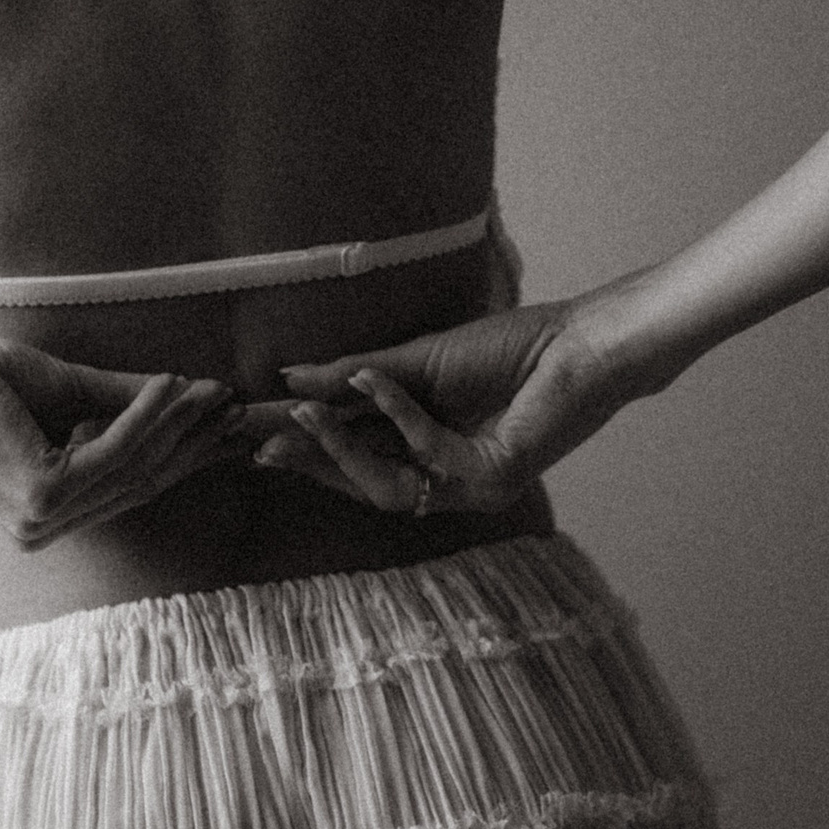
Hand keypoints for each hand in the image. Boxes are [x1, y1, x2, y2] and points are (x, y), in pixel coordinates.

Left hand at [0, 334, 243, 550]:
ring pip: (132, 468)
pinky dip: (147, 417)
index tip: (224, 425)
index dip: (182, 455)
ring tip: (209, 389)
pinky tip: (169, 385)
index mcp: (49, 515)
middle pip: (139, 483)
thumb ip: (121, 404)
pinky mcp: (40, 496)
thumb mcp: (68, 393)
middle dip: (192, 444)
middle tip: (234, 410)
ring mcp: (41, 519)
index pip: (129, 487)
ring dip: (178, 425)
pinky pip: (113, 453)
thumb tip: (184, 397)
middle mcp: (44, 528)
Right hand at [262, 301, 633, 516]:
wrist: (579, 343)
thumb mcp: (419, 359)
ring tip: (303, 412)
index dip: (302, 442)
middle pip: (360, 479)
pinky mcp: (490, 479)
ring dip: (340, 447)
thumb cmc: (511, 347)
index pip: (353, 451)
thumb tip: (290, 378)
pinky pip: (427, 455)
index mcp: (422, 443)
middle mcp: (441, 473)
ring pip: (385, 486)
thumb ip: (357, 374)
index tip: (249, 428)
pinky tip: (373, 379)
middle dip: (308, 459)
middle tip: (260, 442)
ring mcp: (466, 484)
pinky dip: (396, 414)